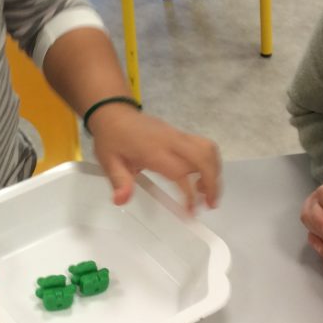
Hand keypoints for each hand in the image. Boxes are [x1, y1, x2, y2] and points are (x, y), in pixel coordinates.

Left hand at [88, 104, 220, 210]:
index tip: (190, 211)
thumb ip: (119, 181)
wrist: (113, 112)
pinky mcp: (180, 133)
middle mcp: (171, 140)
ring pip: (208, 149)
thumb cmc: (112, 138)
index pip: (180, 171)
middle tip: (210, 204)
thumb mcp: (109, 161)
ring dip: (214, 171)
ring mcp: (177, 134)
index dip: (189, 193)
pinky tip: (200, 177)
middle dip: (213, 182)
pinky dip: (209, 162)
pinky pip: (203, 145)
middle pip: (204, 157)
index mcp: (154, 150)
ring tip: (206, 192)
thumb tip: (122, 200)